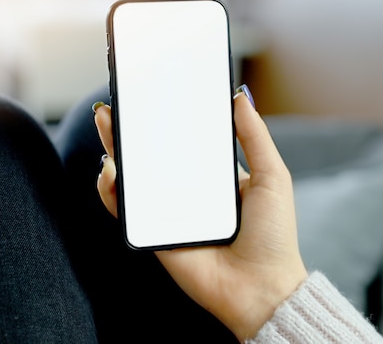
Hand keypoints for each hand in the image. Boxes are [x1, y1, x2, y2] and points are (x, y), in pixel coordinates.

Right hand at [93, 89, 306, 341]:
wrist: (261, 287)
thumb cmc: (273, 235)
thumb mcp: (272, 176)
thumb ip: (255, 137)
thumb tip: (240, 97)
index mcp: (212, 176)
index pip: (183, 141)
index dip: (164, 120)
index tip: (151, 94)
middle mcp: (187, 192)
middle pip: (151, 156)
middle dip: (130, 130)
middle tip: (117, 105)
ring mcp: (168, 213)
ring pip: (133, 179)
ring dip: (114, 152)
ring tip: (108, 127)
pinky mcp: (154, 234)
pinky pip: (125, 211)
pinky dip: (111, 192)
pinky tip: (110, 172)